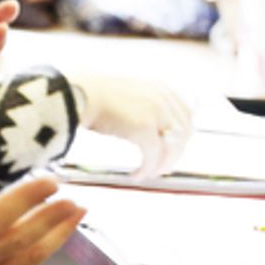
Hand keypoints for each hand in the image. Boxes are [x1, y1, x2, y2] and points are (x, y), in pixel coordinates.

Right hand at [69, 73, 193, 178]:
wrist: (79, 92)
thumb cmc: (93, 94)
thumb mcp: (127, 93)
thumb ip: (143, 104)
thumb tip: (148, 126)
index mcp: (161, 88)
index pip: (186, 115)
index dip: (183, 136)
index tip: (174, 148)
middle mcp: (163, 99)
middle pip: (183, 133)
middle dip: (175, 153)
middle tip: (163, 167)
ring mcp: (155, 113)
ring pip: (171, 148)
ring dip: (162, 165)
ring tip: (150, 174)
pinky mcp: (144, 129)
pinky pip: (152, 157)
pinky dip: (146, 170)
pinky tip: (136, 176)